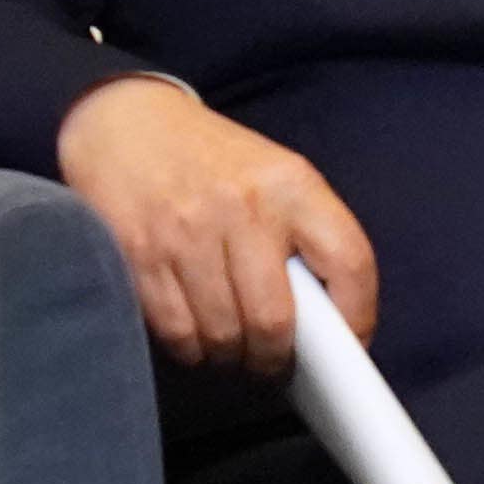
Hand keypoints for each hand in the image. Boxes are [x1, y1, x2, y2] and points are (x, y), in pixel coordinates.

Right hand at [56, 75, 378, 374]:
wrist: (126, 121)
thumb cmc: (214, 160)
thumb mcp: (275, 174)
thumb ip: (305, 234)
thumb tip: (330, 321)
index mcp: (292, 185)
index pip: (349, 262)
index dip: (357, 317)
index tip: (350, 343)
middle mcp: (243, 208)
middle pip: (274, 319)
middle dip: (277, 358)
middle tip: (275, 363)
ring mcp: (186, 232)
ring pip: (222, 334)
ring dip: (232, 358)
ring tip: (235, 351)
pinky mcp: (139, 253)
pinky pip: (175, 330)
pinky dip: (191, 349)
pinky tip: (197, 339)